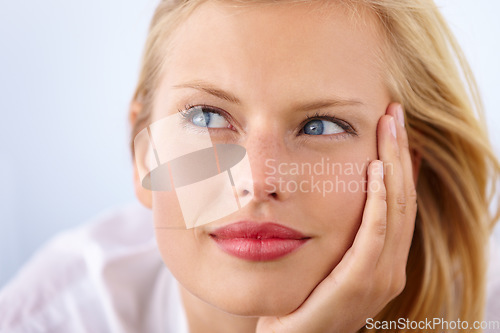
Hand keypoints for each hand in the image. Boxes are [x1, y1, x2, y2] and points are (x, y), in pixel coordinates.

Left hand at [256, 103, 417, 332]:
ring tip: (389, 125)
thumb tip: (329, 192)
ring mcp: (380, 278)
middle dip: (400, 152)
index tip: (393, 127)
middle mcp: (389, 268)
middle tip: (394, 112)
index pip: (399, 202)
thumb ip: (338, 233)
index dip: (400, 162)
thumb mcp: (326, 261)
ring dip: (394, 163)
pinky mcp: (359, 285)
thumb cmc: (303, 299)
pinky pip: (375, 235)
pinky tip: (376, 169)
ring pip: (396, 209)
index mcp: (383, 260)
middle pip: (403, 198)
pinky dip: (380, 201)